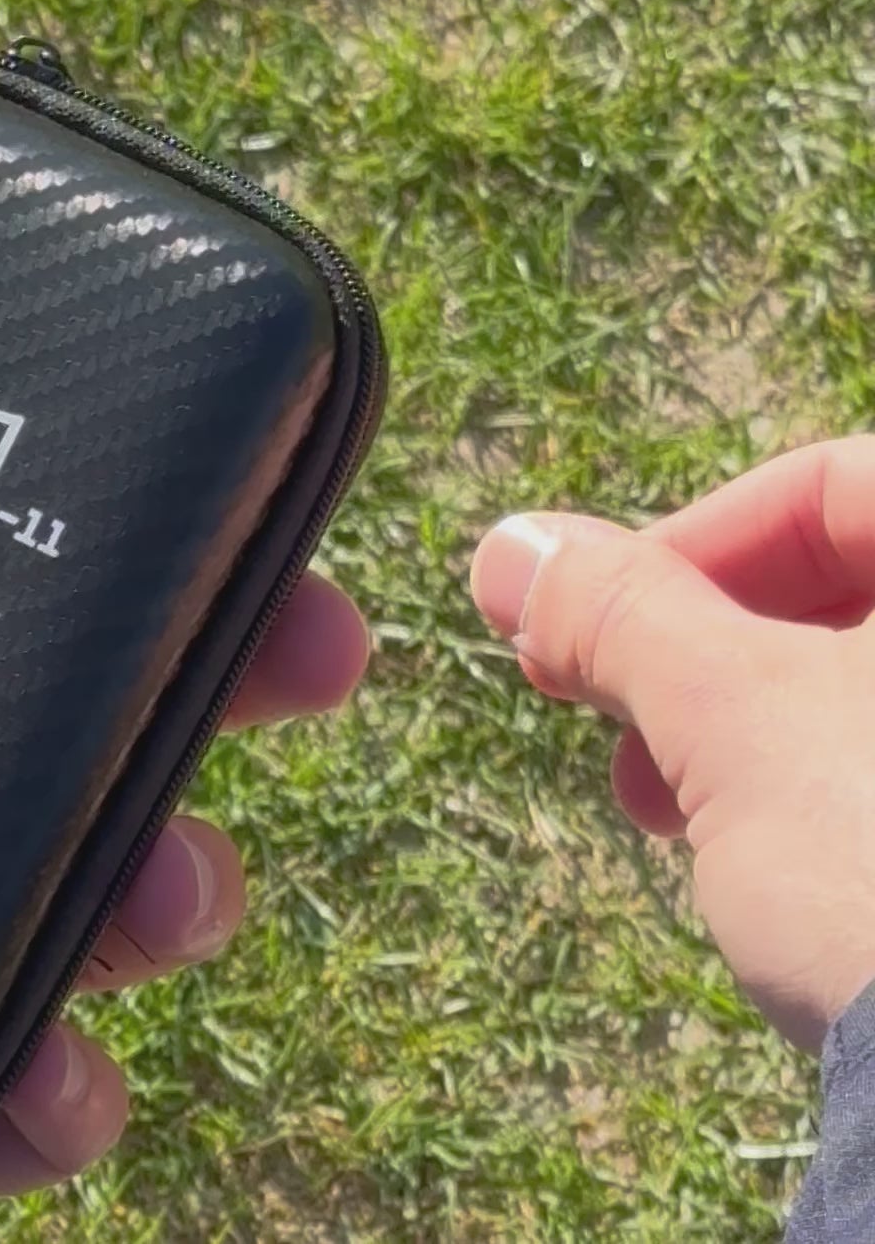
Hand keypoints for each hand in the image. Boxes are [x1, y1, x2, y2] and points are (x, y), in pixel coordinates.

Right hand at [471, 436, 874, 1049]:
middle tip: (616, 727)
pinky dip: (837, 794)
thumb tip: (509, 550)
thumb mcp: (728, 719)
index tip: (588, 628)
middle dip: (708, 654)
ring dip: (755, 729)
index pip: (835, 479)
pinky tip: (769, 869)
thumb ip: (616, 613)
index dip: (687, 542)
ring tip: (674, 813)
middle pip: (857, 584)